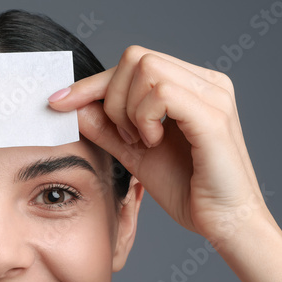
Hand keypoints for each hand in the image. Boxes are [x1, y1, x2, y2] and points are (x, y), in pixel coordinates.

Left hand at [49, 46, 271, 247]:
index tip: (58, 102)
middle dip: (113, 98)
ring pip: (146, 69)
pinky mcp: (213, 115)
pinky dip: (145, 117)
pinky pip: (161, 92)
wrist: (224, 224)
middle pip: (135, 58)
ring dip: (129, 110)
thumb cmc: (189, 191)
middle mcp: (208, 82)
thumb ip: (107, 128)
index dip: (92, 82)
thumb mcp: (135, 154)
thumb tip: (72, 107)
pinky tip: (154, 142)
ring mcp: (214, 95)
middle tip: (127, 137)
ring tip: (143, 141)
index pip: (134, 63)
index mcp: (193, 86)